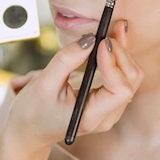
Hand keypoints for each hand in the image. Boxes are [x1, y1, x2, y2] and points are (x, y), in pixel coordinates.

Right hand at [0, 20, 142, 159]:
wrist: (29, 130)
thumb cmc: (33, 111)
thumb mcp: (44, 83)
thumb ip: (67, 60)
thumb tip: (90, 39)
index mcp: (92, 117)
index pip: (120, 90)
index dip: (113, 63)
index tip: (100, 43)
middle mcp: (107, 115)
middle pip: (130, 80)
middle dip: (120, 53)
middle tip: (104, 32)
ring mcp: (109, 109)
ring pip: (131, 77)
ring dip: (122, 52)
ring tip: (110, 30)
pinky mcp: (106, 100)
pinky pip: (122, 76)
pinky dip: (118, 56)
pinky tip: (112, 39)